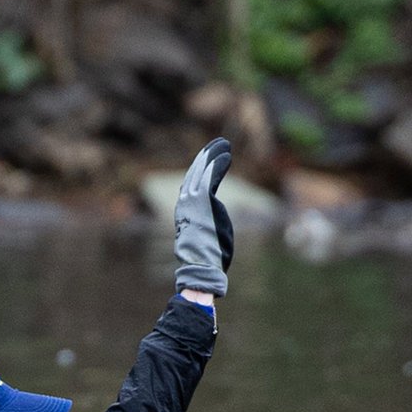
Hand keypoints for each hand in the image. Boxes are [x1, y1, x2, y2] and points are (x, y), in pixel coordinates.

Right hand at [174, 137, 233, 298]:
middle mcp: (185, 204)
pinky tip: (227, 155)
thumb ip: (207, 228)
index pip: (190, 186)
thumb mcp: (206, 240)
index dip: (199, 171)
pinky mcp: (204, 200)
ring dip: (214, 156)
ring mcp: (193, 202)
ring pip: (203, 172)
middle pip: (194, 174)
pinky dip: (219, 164)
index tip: (208, 161)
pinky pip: (211, 176)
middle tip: (216, 145)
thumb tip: (212, 232)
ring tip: (225, 145)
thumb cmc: (206, 262)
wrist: (201, 266)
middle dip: (206, 158)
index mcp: (184, 213)